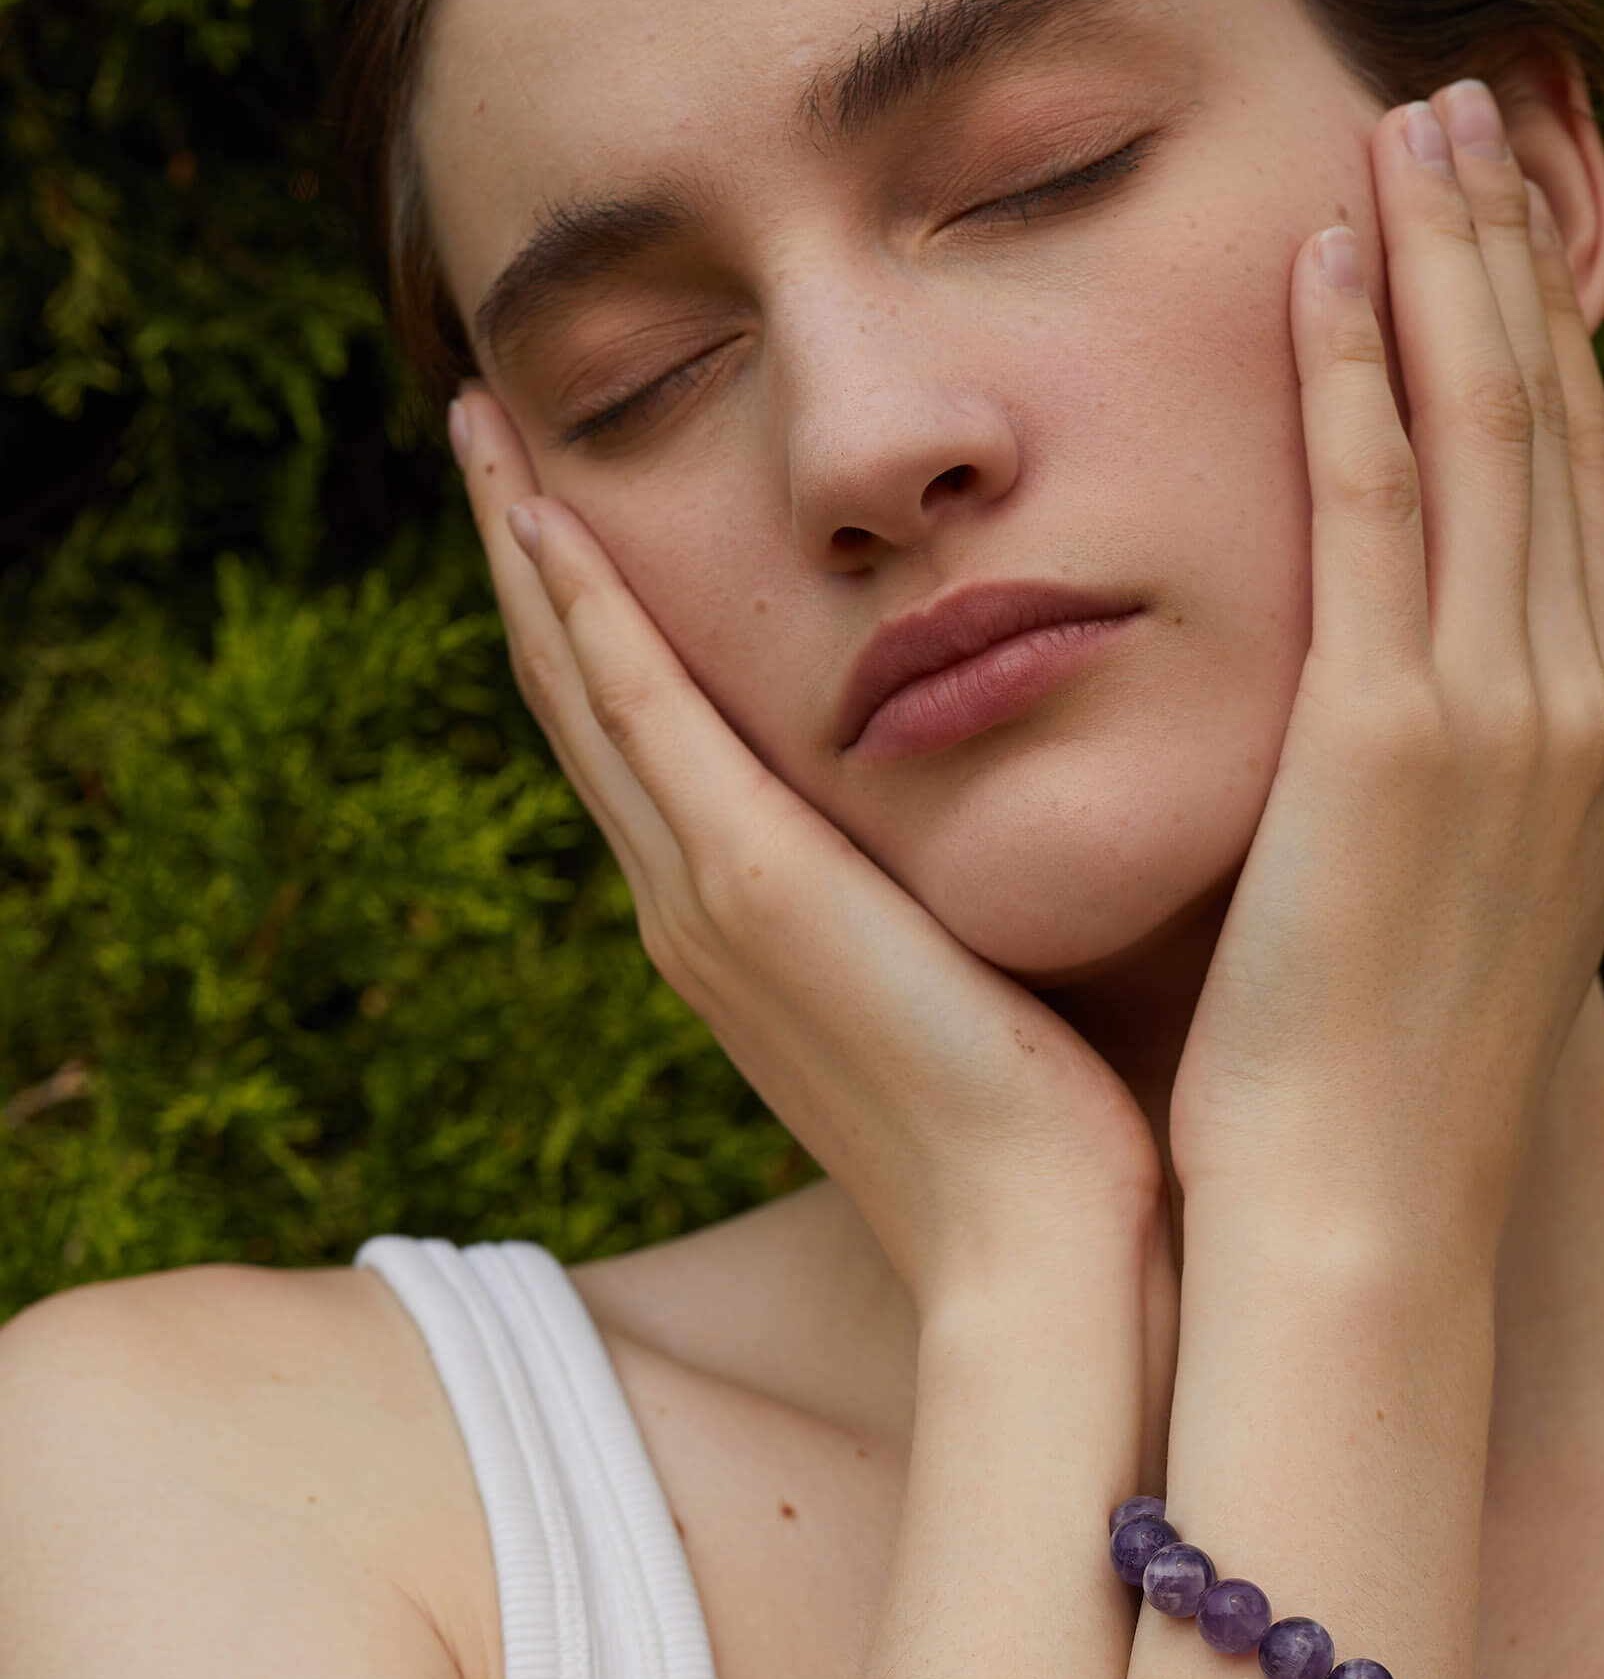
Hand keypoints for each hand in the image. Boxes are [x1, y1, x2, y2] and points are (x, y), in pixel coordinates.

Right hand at [449, 393, 1162, 1313]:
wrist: (1041, 1242)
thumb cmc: (1037, 1120)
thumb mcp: (967, 971)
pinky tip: (554, 516)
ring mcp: (708, 900)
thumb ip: (937, 889)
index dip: (592, 622)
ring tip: (486, 436)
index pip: (644, 740)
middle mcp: (695, 905)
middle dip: (532, 562)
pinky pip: (646, 716)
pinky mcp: (758, 890)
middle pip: (585, 698)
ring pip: (588, 688)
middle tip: (487, 436)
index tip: (565, 506)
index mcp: (744, 923)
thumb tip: (984, 816)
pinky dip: (589, 613)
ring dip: (533, 556)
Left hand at [1168, 84, 1603, 1265]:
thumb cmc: (1367, 1073)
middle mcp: (1583, 711)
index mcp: (1595, 750)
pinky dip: (1358, 379)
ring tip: (1409, 126)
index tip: (1484, 238)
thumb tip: (1387, 694)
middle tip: (1463, 115)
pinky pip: (1385, 513)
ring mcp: (1504, 721)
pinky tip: (1318, 264)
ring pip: (1490, 437)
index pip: (1571, 501)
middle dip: (1506, 262)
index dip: (1537, 350)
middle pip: (1554, 433)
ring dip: (1444, 267)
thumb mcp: (1441, 900)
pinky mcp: (1394, 744)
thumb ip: (1436, 776)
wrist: (1356, 1212)